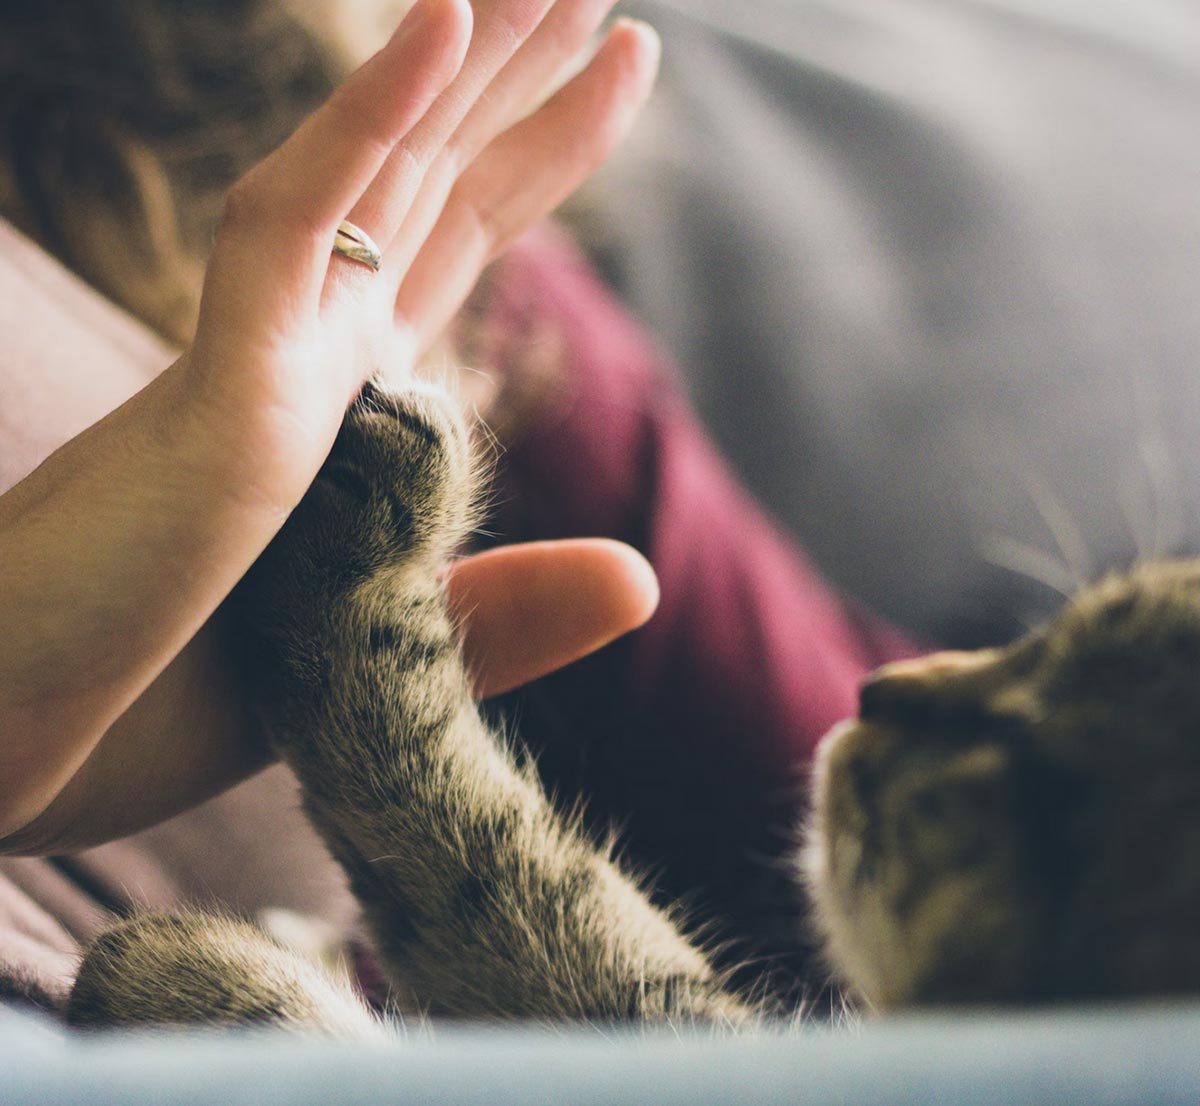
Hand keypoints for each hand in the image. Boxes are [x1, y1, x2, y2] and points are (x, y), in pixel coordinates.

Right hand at [0, 0, 660, 848]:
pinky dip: (370, 123)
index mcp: (343, 405)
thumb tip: (645, 580)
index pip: (456, 239)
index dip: (539, 147)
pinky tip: (445, 27)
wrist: (8, 757)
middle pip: (435, 183)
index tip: (614, 64)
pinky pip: (295, 230)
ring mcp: (260, 364)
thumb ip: (506, 614)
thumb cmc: (158, 708)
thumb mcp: (379, 663)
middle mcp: (307, 359)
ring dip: (466, 61)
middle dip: (521, 77)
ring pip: (379, 174)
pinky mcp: (215, 397)